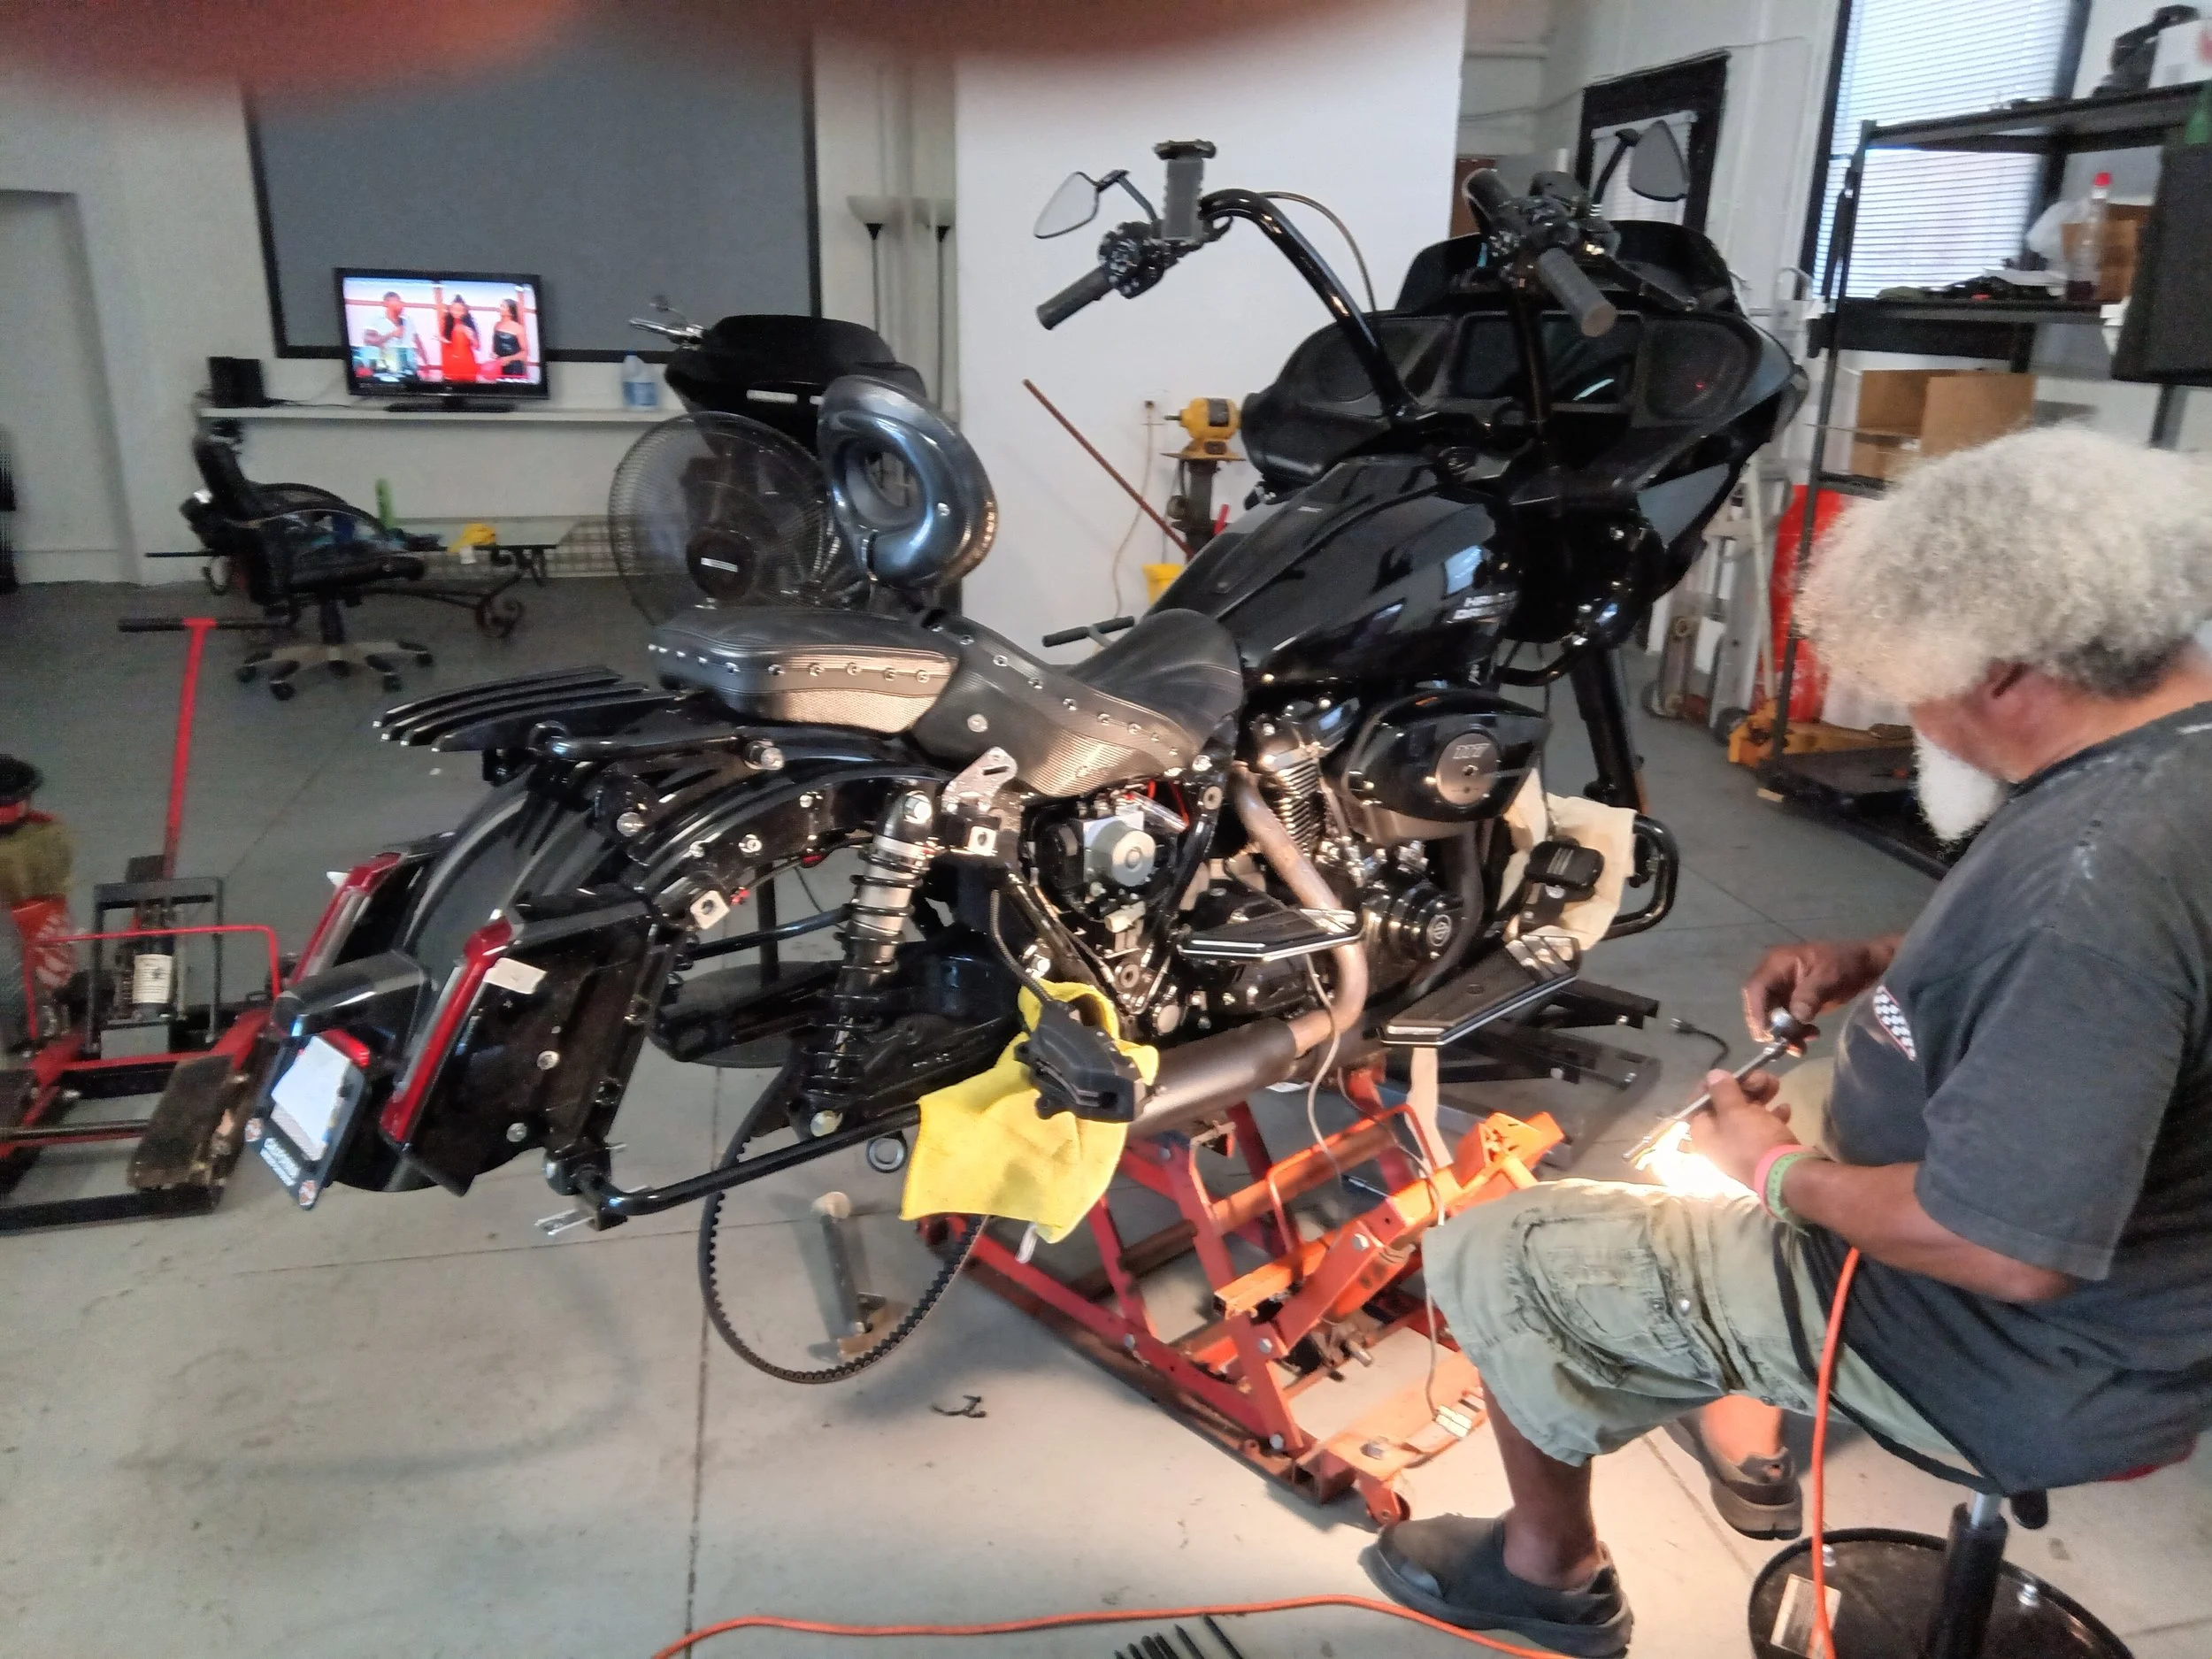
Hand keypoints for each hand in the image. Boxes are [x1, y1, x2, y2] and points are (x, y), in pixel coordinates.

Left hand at [1686, 1069, 1796, 1189]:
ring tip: (1776, 1084)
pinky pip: (1766, 1126)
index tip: (1726, 1073)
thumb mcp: (1734, 1111)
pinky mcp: (1764, 1149)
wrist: (1787, 1174)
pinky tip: (1785, 1108)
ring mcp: (1742, 1145)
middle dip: (1743, 1086)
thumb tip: (1712, 1075)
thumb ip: (1722, 1091)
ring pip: (1748, 1112)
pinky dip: (1774, 1114)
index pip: (1697, 1104)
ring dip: (1761, 1094)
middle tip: (1760, 1076)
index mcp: (1704, 1132)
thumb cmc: (1753, 1140)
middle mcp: (1719, 1140)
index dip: (1710, 1086)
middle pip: (1725, 1105)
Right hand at [1740, 935, 1897, 1040]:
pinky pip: (1785, 1020)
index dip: (1755, 1012)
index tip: (1766, 1034)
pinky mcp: (1793, 1001)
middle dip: (1769, 1027)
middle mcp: (1774, 976)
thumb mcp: (1830, 976)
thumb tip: (1796, 1017)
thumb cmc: (1847, 963)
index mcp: (1777, 963)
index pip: (1755, 988)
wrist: (1866, 965)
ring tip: (1801, 1047)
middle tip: (1782, 1046)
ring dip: (1783, 1033)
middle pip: (1758, 1004)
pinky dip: (1794, 1032)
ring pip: (1771, 1016)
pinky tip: (1811, 1035)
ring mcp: (1783, 989)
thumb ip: (1810, 995)